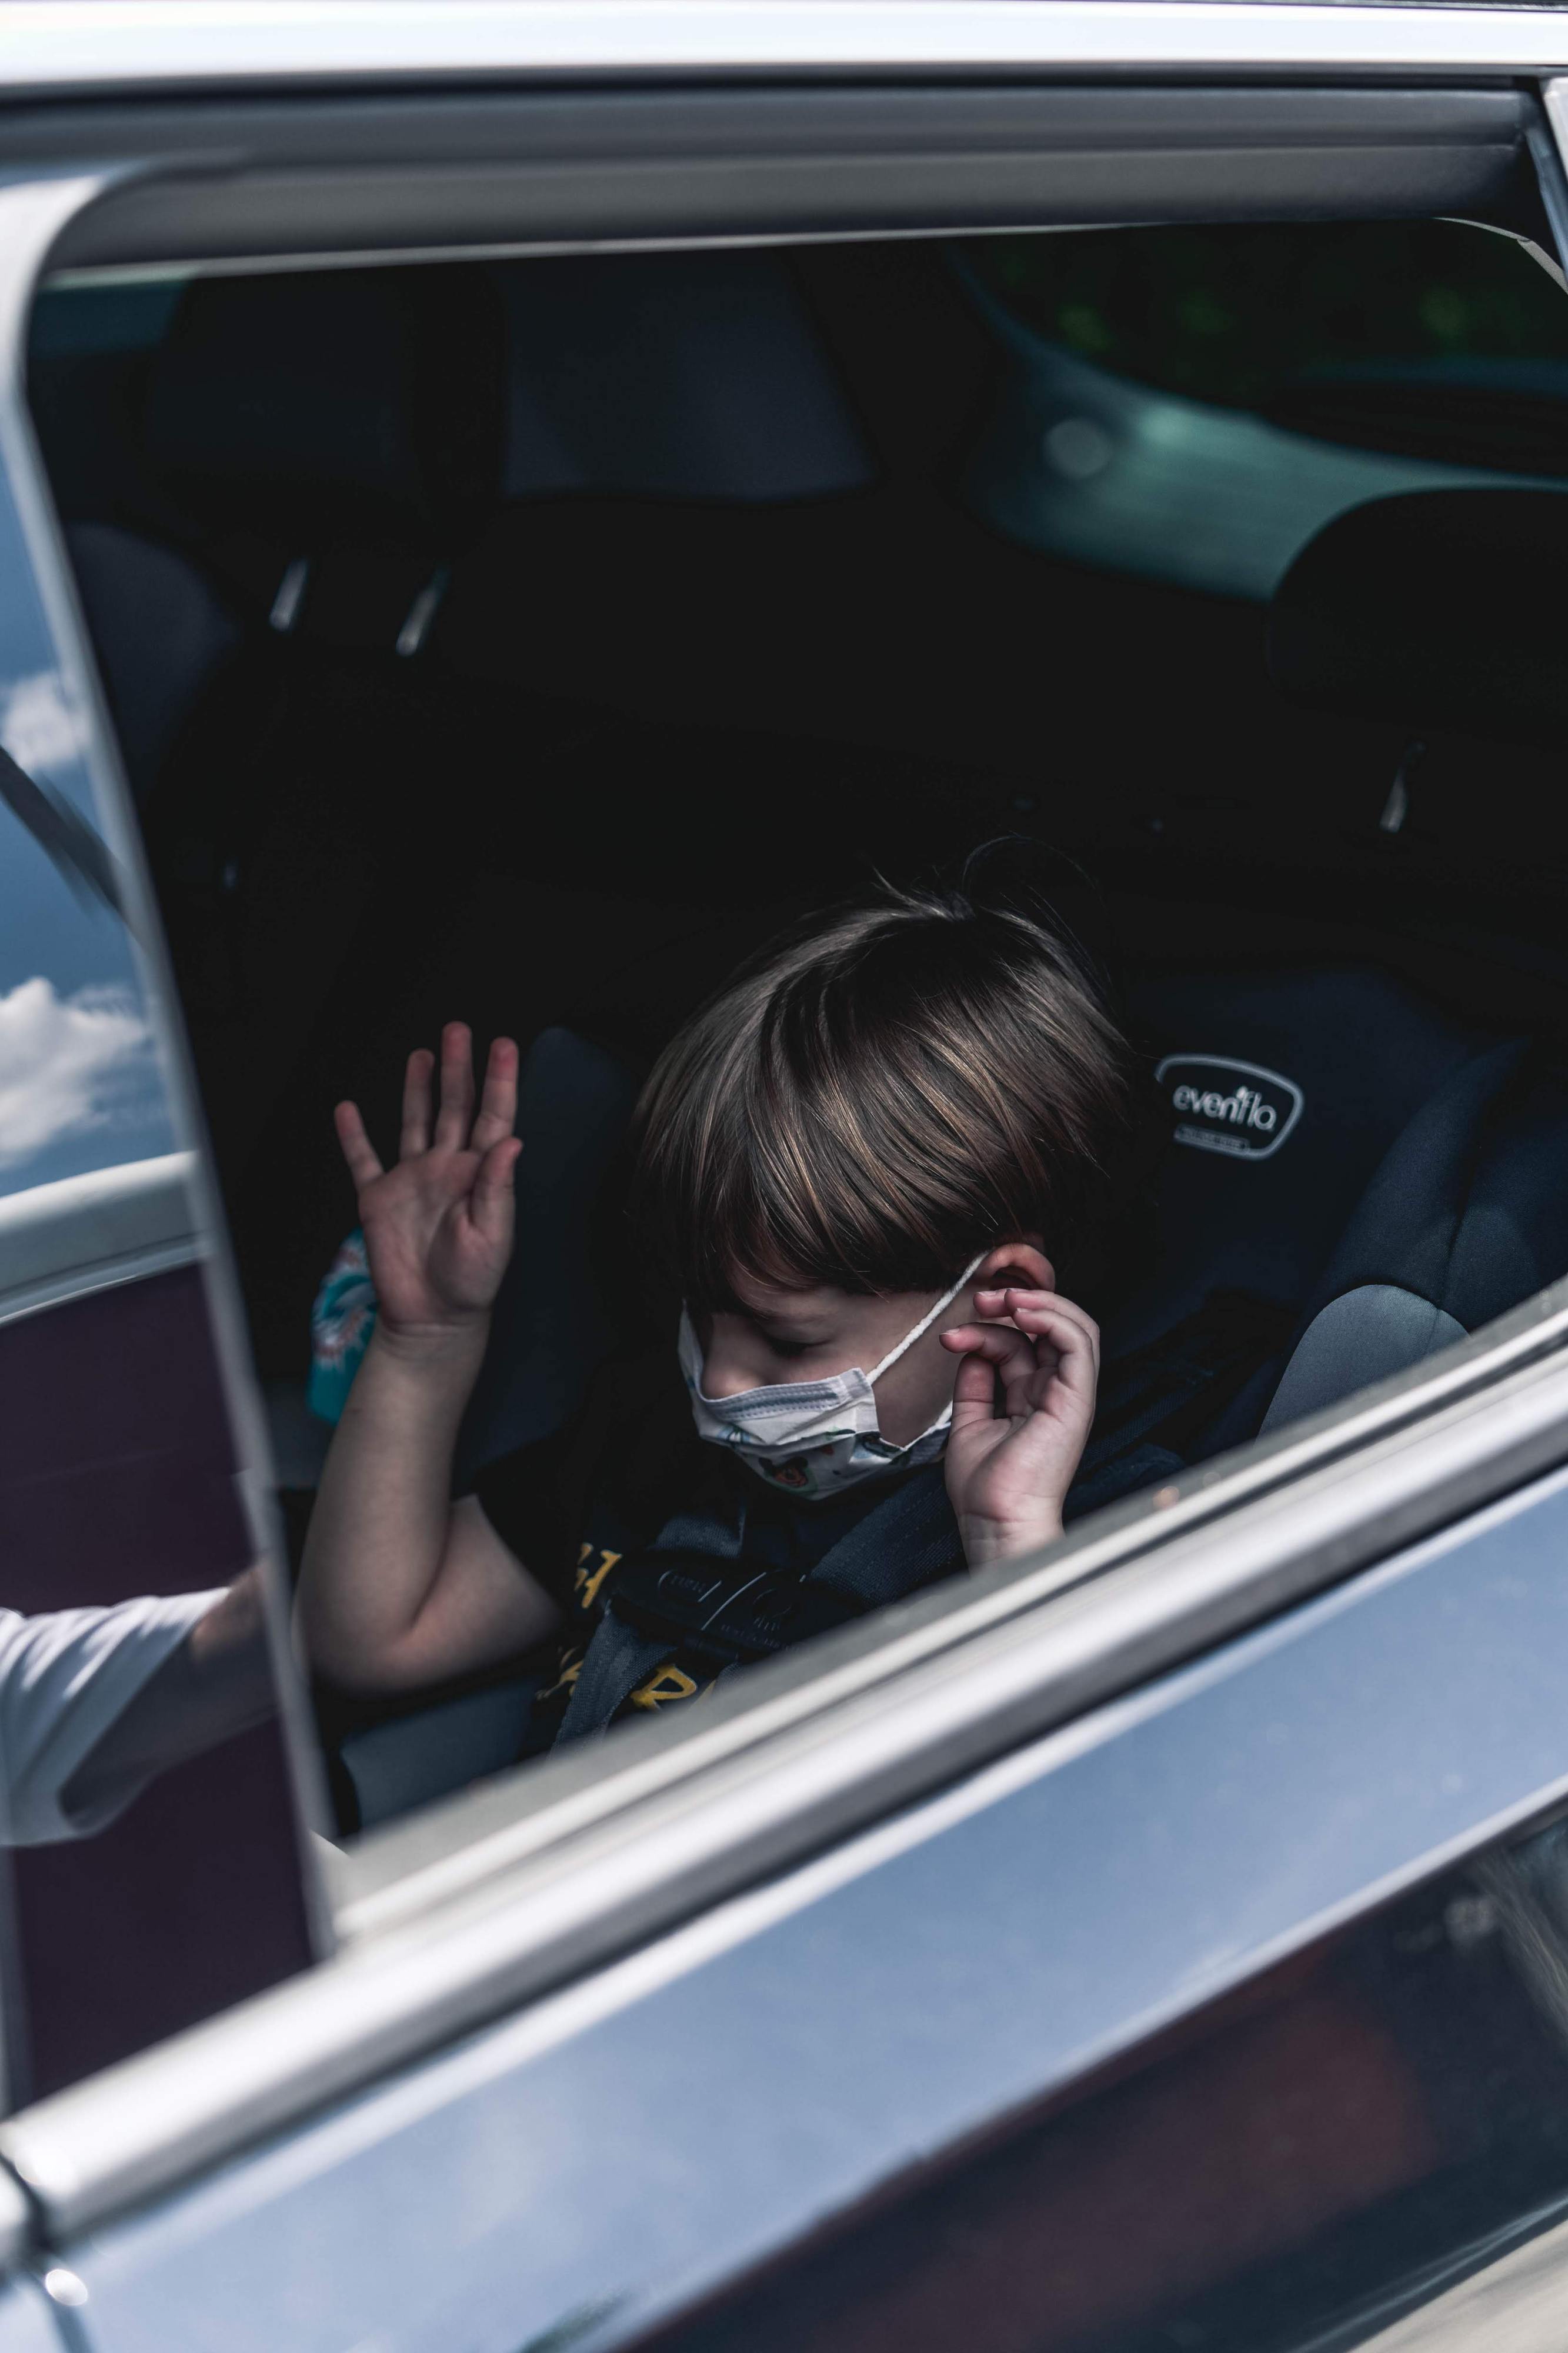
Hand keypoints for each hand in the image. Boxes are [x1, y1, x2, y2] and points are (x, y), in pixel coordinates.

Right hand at [334, 1024, 520, 1347]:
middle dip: (458, 1068)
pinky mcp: (379, 1199)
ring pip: (415, 1122)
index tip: (503, 1046)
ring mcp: (412, 1181)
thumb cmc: (470, 1283)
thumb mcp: (493, 1236)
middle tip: (459, 1030)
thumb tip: (511, 1140)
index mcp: (480, 1175)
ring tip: (423, 1053)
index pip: (493, 1117)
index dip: (499, 1081)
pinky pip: (363, 1160)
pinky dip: (353, 1136)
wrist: (431, 1318)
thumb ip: (498, 1187)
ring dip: (418, 1088)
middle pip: (454, 1107)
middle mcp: (447, 1169)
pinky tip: (347, 1109)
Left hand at [940, 1287, 1099, 1568]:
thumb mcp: (969, 1421)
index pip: (1019, 1344)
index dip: (985, 1329)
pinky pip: (1079, 1345)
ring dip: (1038, 1302)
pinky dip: (1054, 1319)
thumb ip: (974, 1383)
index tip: (950, 1336)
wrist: (995, 1519)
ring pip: (1075, 1327)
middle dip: (1015, 1303)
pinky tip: (1023, 1312)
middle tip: (980, 1301)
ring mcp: (1069, 1396)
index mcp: (1032, 1398)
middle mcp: (1054, 1393)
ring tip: (1004, 1299)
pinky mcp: (1076, 1400)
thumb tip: (970, 1348)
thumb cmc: (985, 1488)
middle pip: (1049, 1328)